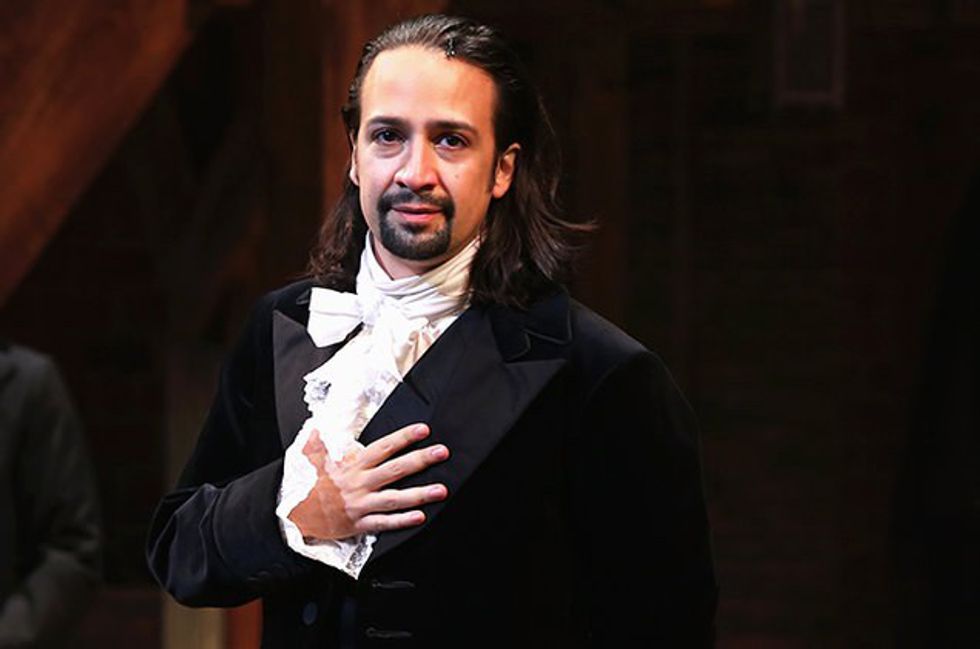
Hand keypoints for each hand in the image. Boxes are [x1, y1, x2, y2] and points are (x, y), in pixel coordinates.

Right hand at [287, 423, 448, 539]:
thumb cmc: (310, 484)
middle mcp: (360, 483)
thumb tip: (319, 425)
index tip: (423, 430)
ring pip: (395, 499)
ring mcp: (361, 504)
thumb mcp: (313, 457)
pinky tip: (420, 517)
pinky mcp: (360, 524)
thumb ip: (321, 441)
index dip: (403, 437)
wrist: (296, 515)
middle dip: (420, 460)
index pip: (383, 447)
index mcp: (352, 464)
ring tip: (441, 490)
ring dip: (419, 494)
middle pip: (395, 470)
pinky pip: (384, 523)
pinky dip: (402, 521)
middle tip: (442, 453)